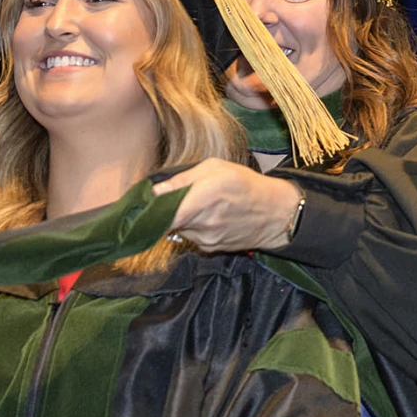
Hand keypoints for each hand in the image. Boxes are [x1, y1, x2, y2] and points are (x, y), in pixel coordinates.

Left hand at [152, 158, 302, 252]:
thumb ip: (183, 178)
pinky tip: (207, 217)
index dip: (149, 211)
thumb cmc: (246, 184)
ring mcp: (207, 239)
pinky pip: (191, 237)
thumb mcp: (216, 168)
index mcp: (206, 196)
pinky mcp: (211, 249)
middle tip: (172, 197)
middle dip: (166, 209)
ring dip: (181, 218)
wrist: (275, 214)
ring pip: (178, 229)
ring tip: (198, 205)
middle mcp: (204, 222)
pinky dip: (192, 227)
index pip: (165, 212)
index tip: (141, 204)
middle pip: (168, 220)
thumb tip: (154, 190)